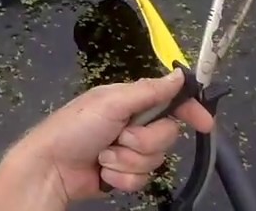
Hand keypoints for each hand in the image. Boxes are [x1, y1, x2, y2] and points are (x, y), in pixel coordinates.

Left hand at [0, 71, 213, 210]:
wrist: (51, 168)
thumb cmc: (76, 128)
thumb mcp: (111, 102)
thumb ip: (148, 90)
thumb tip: (179, 73)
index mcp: (129, 101)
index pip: (170, 102)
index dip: (189, 110)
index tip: (205, 124)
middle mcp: (132, 123)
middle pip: (166, 135)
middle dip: (142, 141)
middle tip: (119, 138)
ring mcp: (128, 151)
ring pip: (154, 160)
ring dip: (127, 162)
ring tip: (104, 157)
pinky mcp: (123, 175)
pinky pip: (141, 180)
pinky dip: (121, 179)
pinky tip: (103, 174)